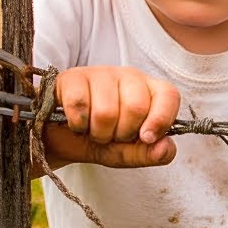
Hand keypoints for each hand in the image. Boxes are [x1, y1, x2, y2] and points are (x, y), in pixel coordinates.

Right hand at [46, 66, 180, 167]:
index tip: (146, 138)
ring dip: (97, 133)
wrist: (58, 136)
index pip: (169, 96)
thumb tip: (166, 148)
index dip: (160, 120)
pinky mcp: (73, 77)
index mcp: (150, 91)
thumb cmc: (100, 139)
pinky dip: (77, 125)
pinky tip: (76, 124)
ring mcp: (101, 73)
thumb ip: (150, 154)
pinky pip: (79, 106)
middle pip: (136, 108)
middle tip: (111, 136)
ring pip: (106, 111)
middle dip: (122, 134)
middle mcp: (129, 76)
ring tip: (93, 131)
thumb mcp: (126, 153)